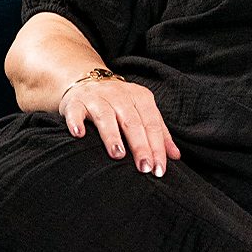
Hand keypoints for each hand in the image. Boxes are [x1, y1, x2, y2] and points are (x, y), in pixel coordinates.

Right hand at [59, 76, 180, 176]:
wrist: (86, 82)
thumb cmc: (118, 103)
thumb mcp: (142, 112)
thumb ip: (159, 132)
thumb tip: (175, 156)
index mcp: (139, 97)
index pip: (151, 124)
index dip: (157, 146)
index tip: (159, 169)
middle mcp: (119, 95)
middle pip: (132, 122)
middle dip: (140, 146)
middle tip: (144, 168)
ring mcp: (96, 98)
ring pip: (106, 116)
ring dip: (112, 136)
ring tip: (118, 155)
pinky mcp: (76, 102)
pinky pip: (76, 112)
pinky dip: (76, 122)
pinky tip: (79, 135)